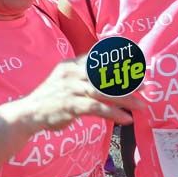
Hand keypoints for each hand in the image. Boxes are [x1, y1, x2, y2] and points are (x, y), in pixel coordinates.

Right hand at [12, 58, 142, 132]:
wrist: (29, 112)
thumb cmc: (52, 96)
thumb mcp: (66, 78)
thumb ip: (84, 72)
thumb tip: (108, 69)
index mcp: (71, 64)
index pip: (99, 58)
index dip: (121, 61)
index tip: (140, 66)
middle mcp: (71, 72)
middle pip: (105, 73)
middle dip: (128, 80)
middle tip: (147, 86)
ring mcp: (70, 88)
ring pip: (104, 91)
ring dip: (126, 98)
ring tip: (142, 105)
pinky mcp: (70, 104)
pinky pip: (96, 107)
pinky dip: (113, 113)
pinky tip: (126, 118)